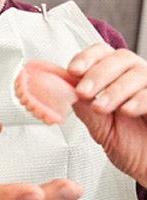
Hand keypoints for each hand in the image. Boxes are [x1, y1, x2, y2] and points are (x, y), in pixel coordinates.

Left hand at [68, 43, 146, 185]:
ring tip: (101, 107)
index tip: (73, 70)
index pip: (101, 53)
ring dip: (114, 89)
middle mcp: (135, 77)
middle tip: (83, 92)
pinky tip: (126, 109)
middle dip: (97, 74)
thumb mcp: (98, 126)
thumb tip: (61, 87)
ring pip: (136, 73)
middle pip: (119, 58)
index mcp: (115, 77)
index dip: (87, 58)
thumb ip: (83, 105)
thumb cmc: (129, 146)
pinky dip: (139, 99)